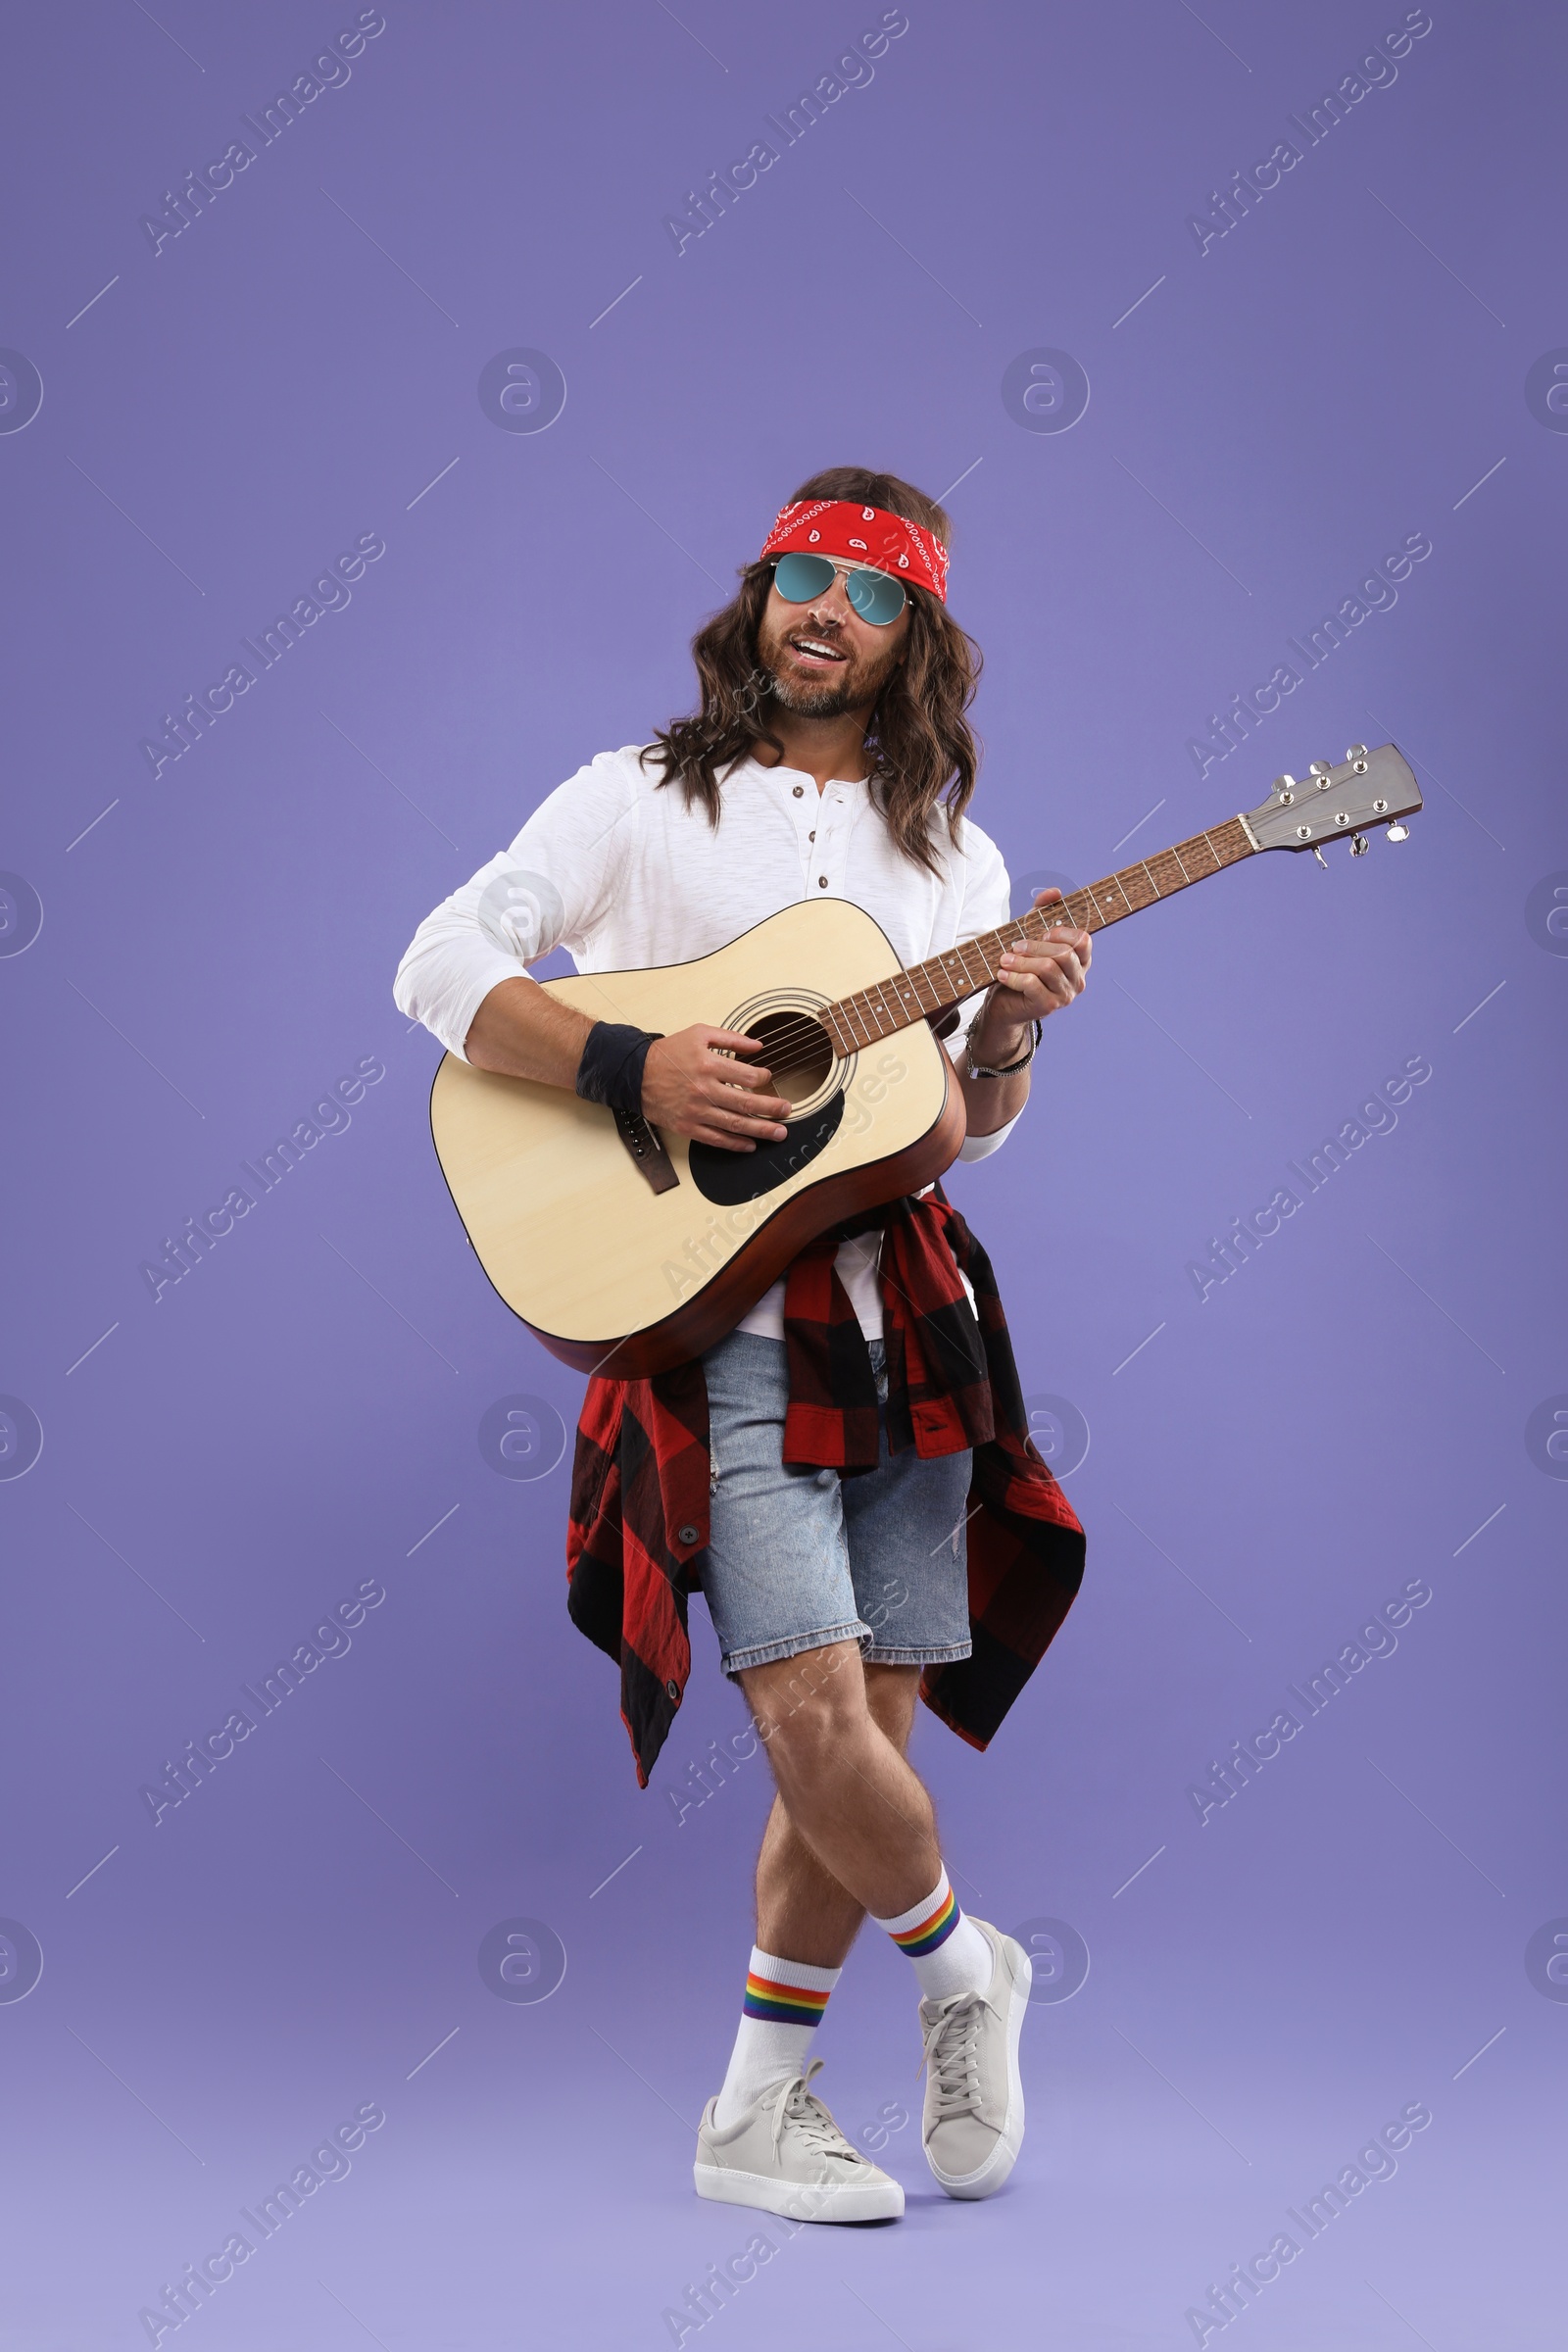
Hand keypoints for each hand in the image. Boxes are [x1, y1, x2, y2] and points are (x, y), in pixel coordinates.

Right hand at [641, 1026, 791, 1152]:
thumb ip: (731, 1038)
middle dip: (772, 1108)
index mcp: (709, 1065)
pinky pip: (716, 1139)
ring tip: (778, 1133)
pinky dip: (735, 1145)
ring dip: (761, 1130)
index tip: (768, 1078)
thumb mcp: (699, 1034)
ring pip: (735, 1124)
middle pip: (747, 1103)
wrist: (635, 1073)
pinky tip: (750, 1145)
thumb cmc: (667, 1054)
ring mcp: (696, 1111)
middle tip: (787, 1111)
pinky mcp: (688, 1126)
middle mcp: (704, 1090)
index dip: (763, 1078)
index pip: (747, 1076)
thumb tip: (758, 1045)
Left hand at [969, 889, 1090, 1059]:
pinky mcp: (1049, 1006)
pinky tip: (1002, 974)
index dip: (1063, 933)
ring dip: (1021, 961)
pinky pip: (1032, 985)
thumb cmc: (1021, 967)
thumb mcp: (1030, 934)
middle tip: (1015, 946)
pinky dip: (1014, 977)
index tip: (1043, 933)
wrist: (1005, 1003)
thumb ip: (1042, 912)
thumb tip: (1055, 892)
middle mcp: (1078, 978)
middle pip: (1064, 954)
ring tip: (1004, 959)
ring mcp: (1066, 995)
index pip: (1084, 940)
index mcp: (1079, 960)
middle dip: (1035, 946)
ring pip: (1048, 968)